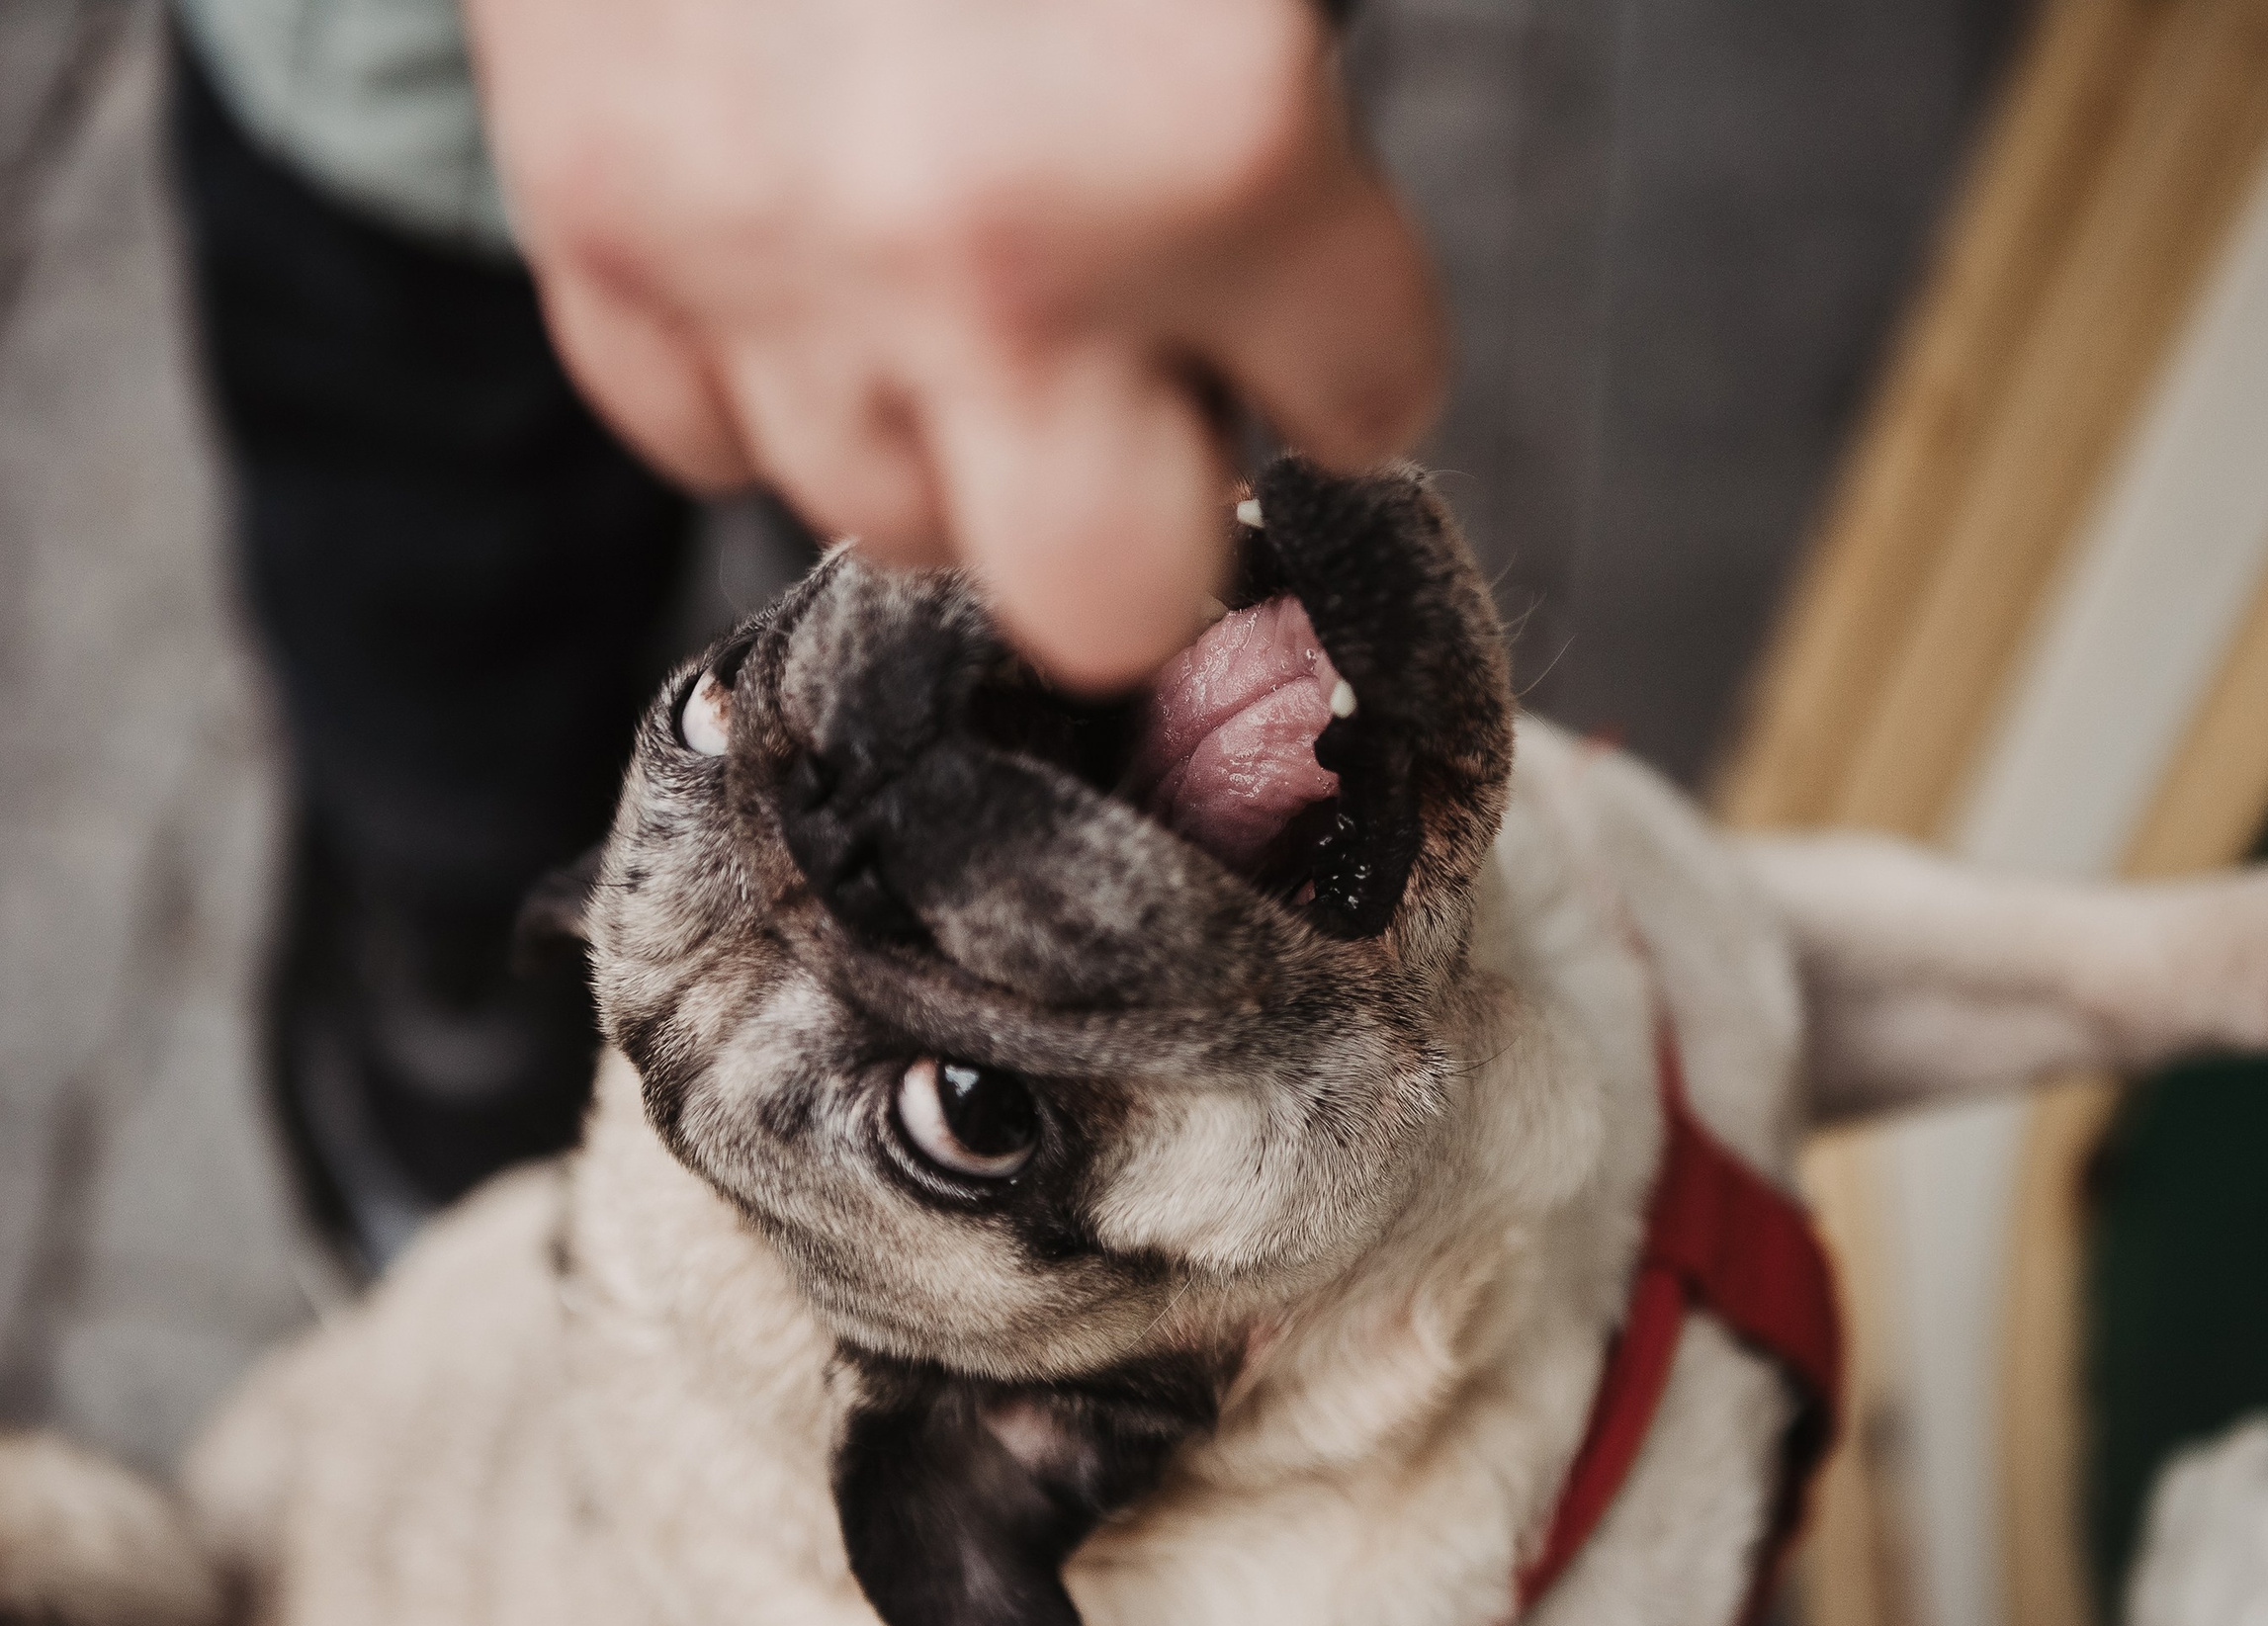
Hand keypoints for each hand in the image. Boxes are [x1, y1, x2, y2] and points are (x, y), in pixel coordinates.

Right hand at [462, 0, 1445, 692]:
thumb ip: (1274, 86)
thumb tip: (1274, 247)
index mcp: (1211, 136)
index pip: (1368, 401)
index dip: (1346, 347)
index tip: (1312, 311)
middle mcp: (985, 244)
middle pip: (1112, 597)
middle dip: (1152, 504)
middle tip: (1147, 380)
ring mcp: (768, 255)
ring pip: (894, 522)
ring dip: (953, 426)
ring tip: (951, 262)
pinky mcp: (597, 217)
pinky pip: (695, 435)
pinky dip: (768, 373)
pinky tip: (814, 256)